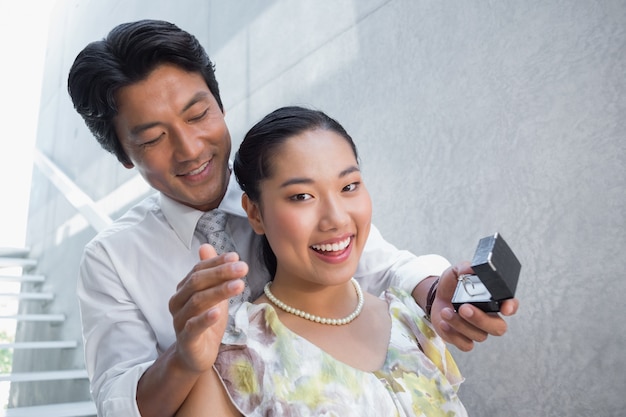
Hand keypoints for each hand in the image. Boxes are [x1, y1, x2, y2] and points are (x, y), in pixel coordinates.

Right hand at [168, 244, 248, 371]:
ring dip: (219, 292)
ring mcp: (179, 321)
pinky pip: (193, 327)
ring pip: (197, 302)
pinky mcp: (185, 339)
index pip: (198, 269)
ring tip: (239, 285)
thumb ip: (211, 273)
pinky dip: (205, 318)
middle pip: (197, 282)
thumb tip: (206, 246)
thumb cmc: (205, 322)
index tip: (236, 257)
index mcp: (184, 289)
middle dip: (221, 273)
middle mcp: (178, 302)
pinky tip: (218, 312)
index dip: (217, 262)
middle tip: (243, 268)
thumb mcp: (212, 295)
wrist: (194, 355)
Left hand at [430, 262, 518, 350]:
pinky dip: (454, 335)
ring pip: (479, 336)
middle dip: (481, 319)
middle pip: (498, 328)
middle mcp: (490, 317)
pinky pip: (466, 345)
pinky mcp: (464, 339)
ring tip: (445, 311)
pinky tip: (444, 323)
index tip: (505, 308)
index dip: (511, 307)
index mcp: (493, 300)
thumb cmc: (452, 285)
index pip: (510, 304)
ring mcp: (478, 330)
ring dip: (460, 324)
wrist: (436, 297)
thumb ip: (464, 267)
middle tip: (464, 308)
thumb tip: (469, 269)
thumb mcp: (456, 272)